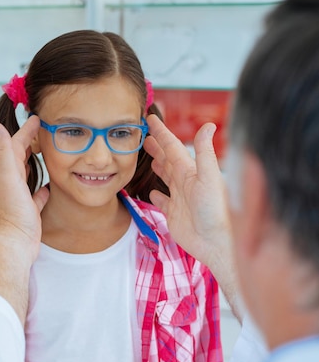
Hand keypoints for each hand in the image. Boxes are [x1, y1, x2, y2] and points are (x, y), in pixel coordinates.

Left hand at [0, 115, 48, 264]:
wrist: (14, 246)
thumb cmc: (13, 216)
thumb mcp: (9, 178)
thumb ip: (3, 152)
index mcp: (7, 173)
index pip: (15, 145)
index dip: (25, 131)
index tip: (37, 119)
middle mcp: (12, 184)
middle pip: (20, 158)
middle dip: (29, 143)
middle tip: (43, 132)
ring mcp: (20, 198)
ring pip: (27, 176)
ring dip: (35, 164)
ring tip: (45, 154)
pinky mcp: (29, 212)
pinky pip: (36, 197)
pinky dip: (42, 189)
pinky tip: (48, 187)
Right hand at [145, 115, 241, 320]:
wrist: (217, 243)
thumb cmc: (216, 211)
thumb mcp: (210, 177)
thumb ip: (205, 152)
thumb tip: (209, 125)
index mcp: (191, 171)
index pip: (173, 147)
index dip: (161, 133)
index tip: (151, 119)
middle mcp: (185, 182)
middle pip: (168, 160)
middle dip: (157, 147)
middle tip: (144, 136)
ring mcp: (180, 199)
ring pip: (166, 178)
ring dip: (158, 167)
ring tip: (149, 158)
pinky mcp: (175, 216)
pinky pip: (163, 203)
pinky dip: (157, 196)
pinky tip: (153, 192)